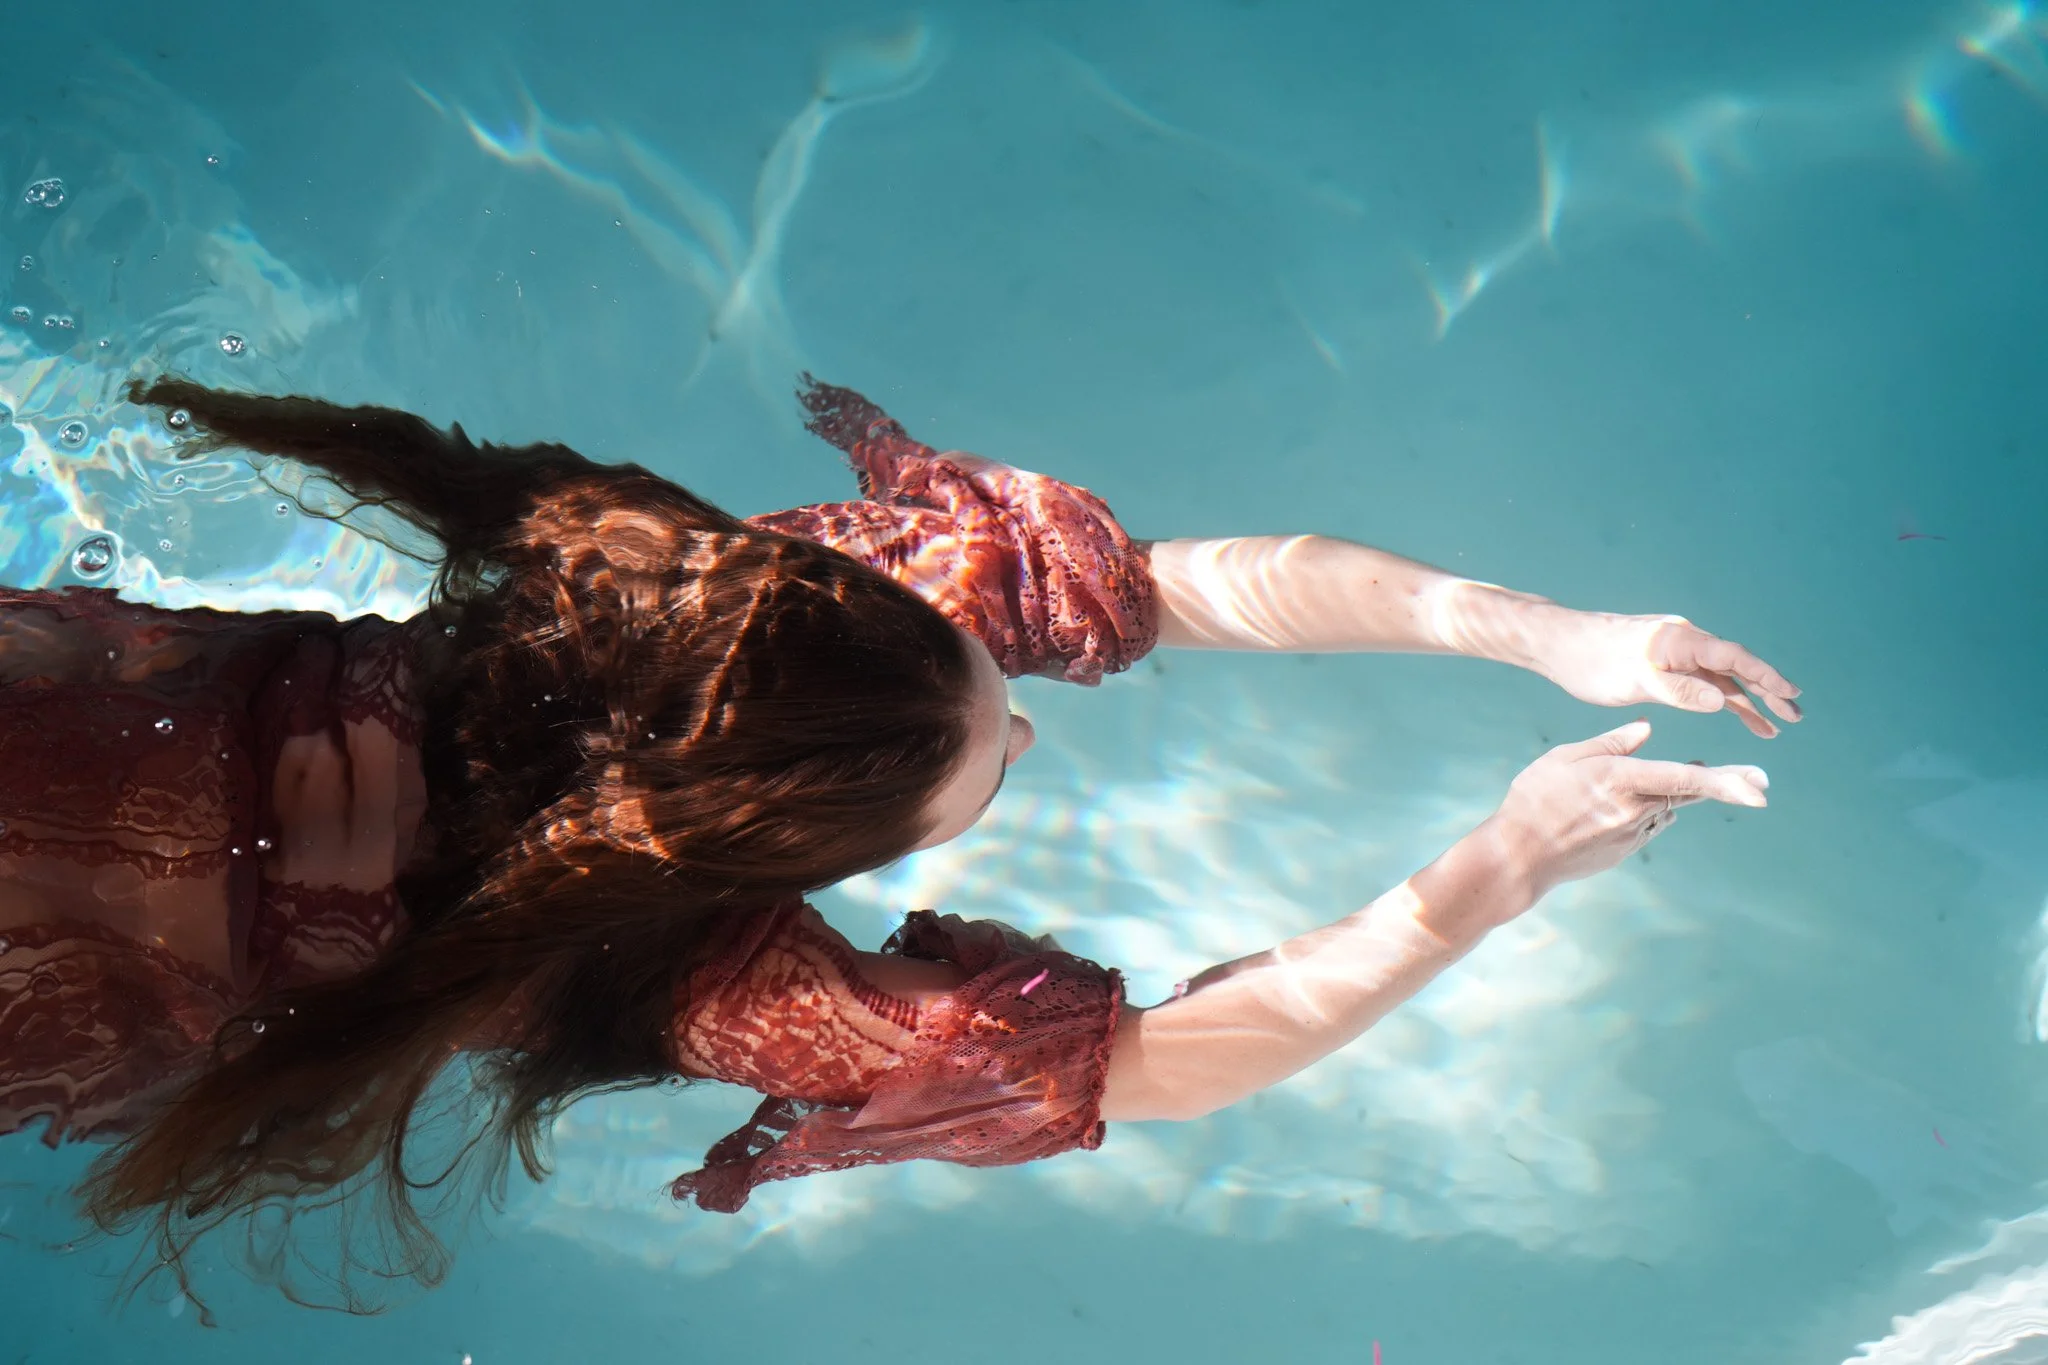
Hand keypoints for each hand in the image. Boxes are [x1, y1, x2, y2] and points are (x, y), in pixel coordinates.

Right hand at [1488, 720, 1768, 897]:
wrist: (1517, 856)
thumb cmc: (1535, 799)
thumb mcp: (1566, 758)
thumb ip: (1611, 743)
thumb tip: (1646, 730)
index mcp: (1622, 780)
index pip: (1687, 779)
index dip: (1727, 781)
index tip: (1761, 784)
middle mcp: (1635, 810)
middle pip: (1688, 795)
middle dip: (1724, 786)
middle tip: (1761, 785)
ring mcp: (1632, 836)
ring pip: (1665, 809)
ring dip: (1666, 796)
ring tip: (1645, 784)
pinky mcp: (1625, 852)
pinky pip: (1646, 827)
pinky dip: (1642, 813)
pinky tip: (1611, 809)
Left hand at [1528, 609, 1802, 737]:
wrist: (1560, 647)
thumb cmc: (1593, 660)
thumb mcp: (1634, 679)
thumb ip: (1678, 690)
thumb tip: (1722, 700)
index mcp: (1680, 640)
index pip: (1733, 657)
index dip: (1765, 676)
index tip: (1792, 694)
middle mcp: (1684, 643)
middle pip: (1736, 666)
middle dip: (1767, 690)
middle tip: (1796, 715)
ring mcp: (1676, 655)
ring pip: (1721, 678)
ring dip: (1748, 701)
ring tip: (1777, 726)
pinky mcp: (1665, 667)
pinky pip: (1702, 683)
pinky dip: (1721, 700)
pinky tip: (1738, 716)